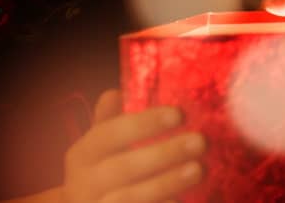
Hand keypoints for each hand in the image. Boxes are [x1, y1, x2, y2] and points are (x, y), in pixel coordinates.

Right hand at [61, 90, 204, 202]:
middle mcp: (84, 183)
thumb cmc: (104, 172)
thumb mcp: (102, 146)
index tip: (179, 114)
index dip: (144, 123)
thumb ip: (110, 120)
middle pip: (124, 167)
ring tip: (198, 170)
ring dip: (166, 183)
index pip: (110, 133)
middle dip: (164, 154)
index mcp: (83, 154)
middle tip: (200, 141)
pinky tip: (181, 201)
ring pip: (129, 197)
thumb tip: (115, 93)